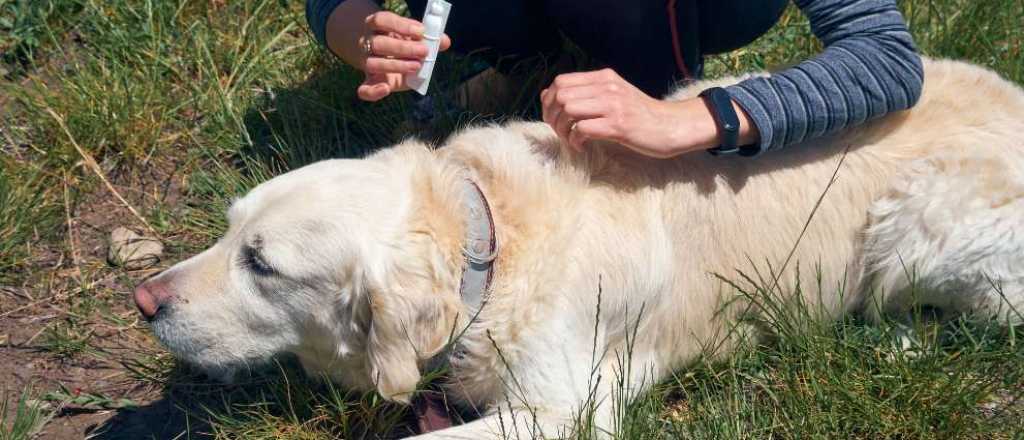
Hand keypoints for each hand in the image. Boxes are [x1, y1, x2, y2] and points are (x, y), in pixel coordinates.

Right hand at [357, 11, 451, 101]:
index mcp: (377, 26)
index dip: (400, 25)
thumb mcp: (414, 38)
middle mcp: (368, 43)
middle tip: (424, 51)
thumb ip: (429, 39)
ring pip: (373, 64)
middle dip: (403, 48)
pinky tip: (385, 89)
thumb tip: (444, 41)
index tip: (421, 31)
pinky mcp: (370, 81)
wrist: (386, 56)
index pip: (382, 20)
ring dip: (396, 65)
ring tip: (417, 66)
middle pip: (378, 43)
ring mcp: (367, 63)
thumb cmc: (403, 44)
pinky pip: (364, 89)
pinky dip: (373, 91)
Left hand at [541, 68, 722, 158]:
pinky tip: (581, 148)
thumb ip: (586, 92)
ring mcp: (613, 105)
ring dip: (562, 129)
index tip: (553, 117)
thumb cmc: (640, 115)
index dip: (549, 100)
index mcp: (604, 77)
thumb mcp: (613, 95)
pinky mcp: (618, 125)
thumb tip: (547, 94)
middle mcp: (607, 87)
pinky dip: (575, 141)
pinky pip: (582, 129)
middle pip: (561, 95)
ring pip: (569, 110)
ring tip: (570, 140)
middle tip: (560, 132)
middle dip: (552, 116)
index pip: (561, 81)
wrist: (671, 125)